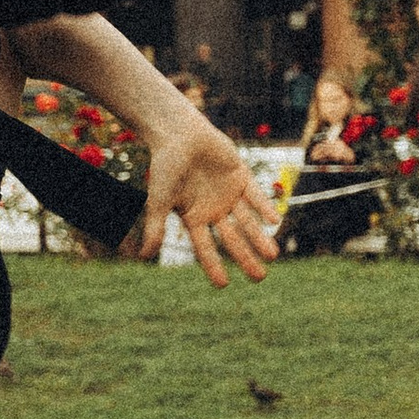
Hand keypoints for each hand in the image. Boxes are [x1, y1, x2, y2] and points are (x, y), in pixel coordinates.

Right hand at [139, 113, 279, 286]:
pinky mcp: (240, 176)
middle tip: (260, 278)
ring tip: (272, 256)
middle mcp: (212, 209)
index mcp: (193, 217)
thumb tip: (144, 256)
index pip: (205, 248)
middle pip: (232, 239)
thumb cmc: (165, 166)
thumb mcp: (159, 200)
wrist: (178, 133)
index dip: (214, 266)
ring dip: (259, 237)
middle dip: (246, 258)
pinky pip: (255, 196)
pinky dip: (264, 207)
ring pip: (247, 221)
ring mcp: (228, 194)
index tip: (224, 285)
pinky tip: (274, 221)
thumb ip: (154, 227)